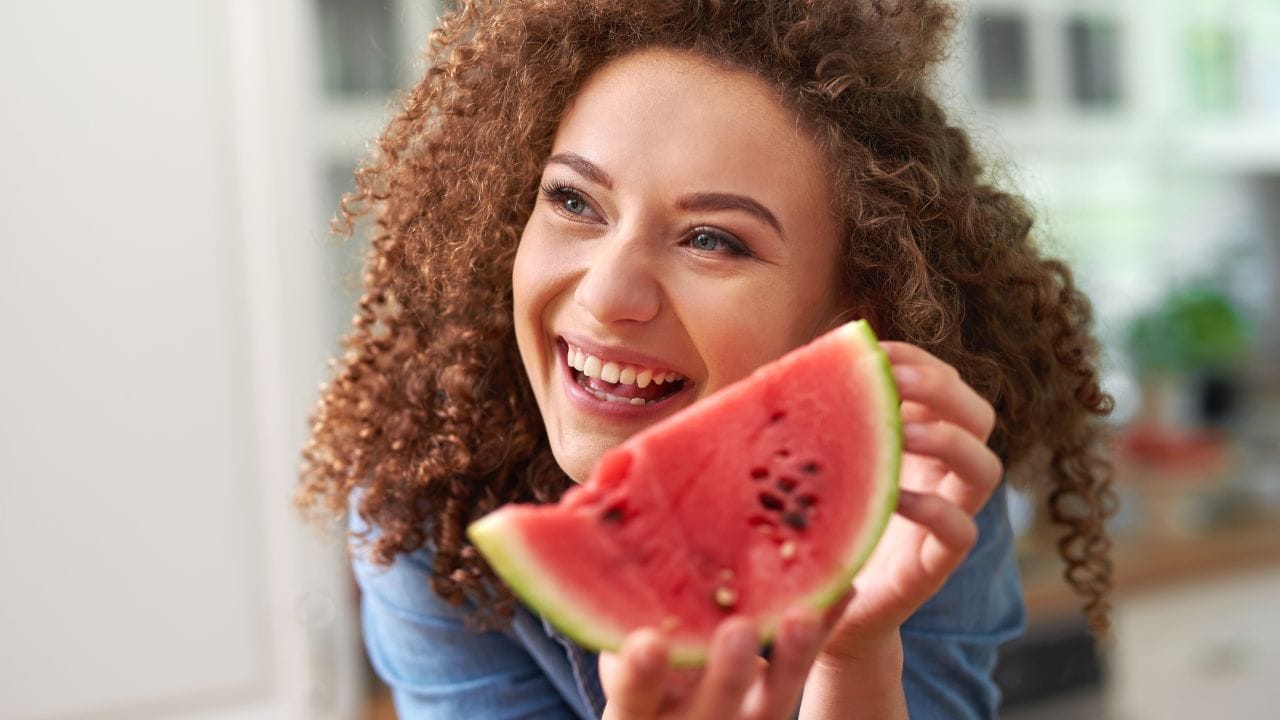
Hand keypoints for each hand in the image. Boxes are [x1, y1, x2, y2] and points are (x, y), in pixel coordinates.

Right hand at [600, 593, 852, 718]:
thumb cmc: (634, 674)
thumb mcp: (614, 656)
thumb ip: (606, 602)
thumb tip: (586, 500)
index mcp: (635, 714)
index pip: (631, 699)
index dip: (638, 674)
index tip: (647, 642)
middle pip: (712, 712)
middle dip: (726, 675)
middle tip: (739, 631)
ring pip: (770, 704)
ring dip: (790, 658)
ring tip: (803, 612)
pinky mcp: (773, 709)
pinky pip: (802, 674)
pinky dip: (822, 634)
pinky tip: (843, 589)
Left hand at [815, 341, 1002, 663]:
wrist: (817, 605)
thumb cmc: (816, 521)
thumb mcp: (816, 462)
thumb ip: (817, 419)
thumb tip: (793, 365)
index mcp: (918, 442)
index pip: (945, 385)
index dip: (920, 360)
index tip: (878, 350)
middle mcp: (941, 475)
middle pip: (980, 416)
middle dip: (945, 388)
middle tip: (899, 382)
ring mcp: (947, 517)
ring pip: (987, 469)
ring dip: (951, 441)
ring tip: (908, 431)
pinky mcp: (937, 564)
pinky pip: (962, 532)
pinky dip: (935, 509)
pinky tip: (897, 496)